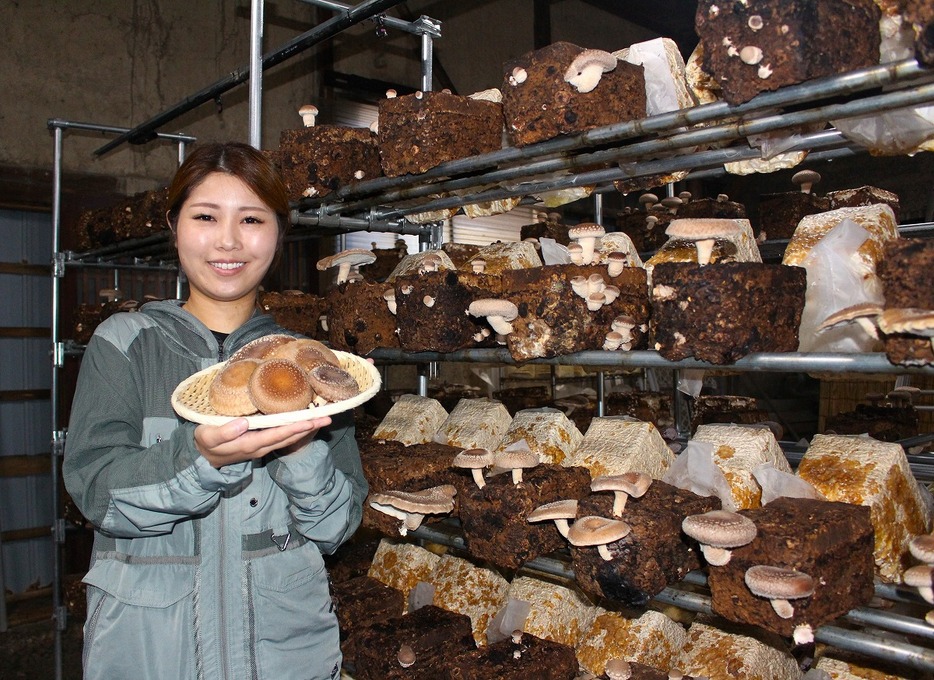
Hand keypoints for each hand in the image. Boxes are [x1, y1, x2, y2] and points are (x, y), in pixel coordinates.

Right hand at [194, 416, 331, 467]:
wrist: (203, 458)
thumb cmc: (205, 443)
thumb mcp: (208, 437)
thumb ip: (224, 432)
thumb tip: (244, 423)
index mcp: (250, 444)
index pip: (277, 435)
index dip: (293, 428)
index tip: (309, 421)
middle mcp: (261, 447)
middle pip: (288, 437)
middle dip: (308, 428)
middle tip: (327, 418)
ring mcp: (263, 447)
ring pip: (288, 438)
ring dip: (306, 429)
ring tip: (323, 419)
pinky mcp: (262, 443)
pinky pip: (284, 437)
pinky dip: (296, 430)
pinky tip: (306, 422)